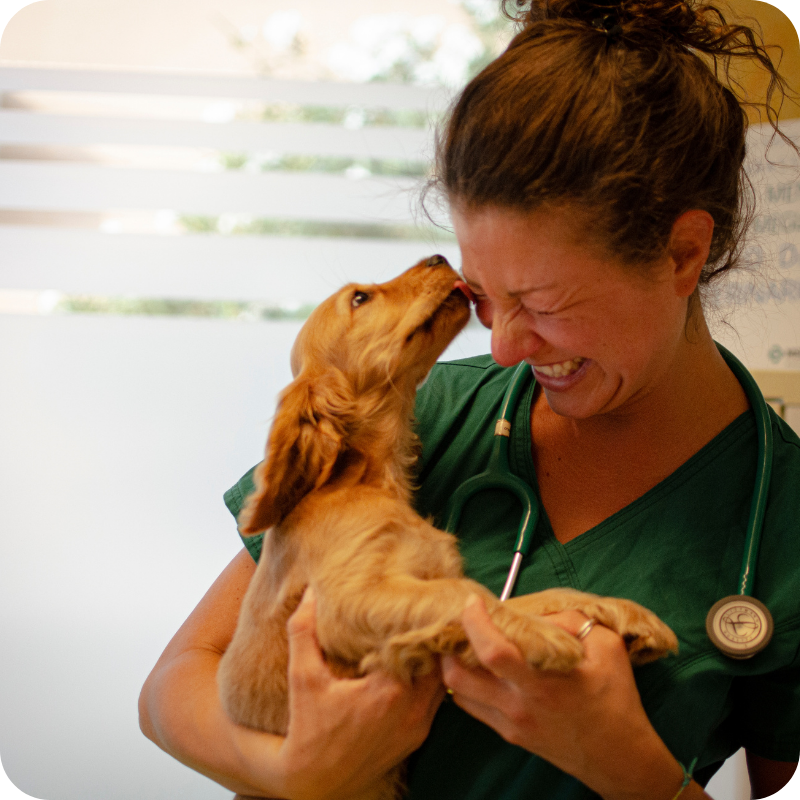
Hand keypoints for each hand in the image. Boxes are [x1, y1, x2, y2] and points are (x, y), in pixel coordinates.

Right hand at [275, 588, 445, 799]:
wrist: (314, 782)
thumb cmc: (308, 728)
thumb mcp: (302, 677)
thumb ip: (304, 631)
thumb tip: (310, 592)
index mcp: (389, 691)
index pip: (419, 645)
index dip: (419, 621)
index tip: (415, 598)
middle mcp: (411, 709)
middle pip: (438, 661)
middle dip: (431, 637)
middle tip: (424, 609)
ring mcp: (418, 725)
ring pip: (441, 681)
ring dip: (434, 660)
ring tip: (423, 633)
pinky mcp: (418, 737)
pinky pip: (437, 701)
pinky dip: (431, 681)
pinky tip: (418, 665)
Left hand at [441, 595, 686, 799]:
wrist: (619, 757)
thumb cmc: (615, 698)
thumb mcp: (605, 646)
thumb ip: (569, 621)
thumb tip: (533, 611)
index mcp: (542, 684)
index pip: (493, 652)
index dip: (474, 622)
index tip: (473, 602)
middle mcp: (518, 706)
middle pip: (458, 676)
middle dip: (450, 644)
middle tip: (459, 621)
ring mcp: (509, 723)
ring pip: (458, 691)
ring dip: (454, 662)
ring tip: (465, 640)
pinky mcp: (508, 734)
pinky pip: (471, 705)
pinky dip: (465, 682)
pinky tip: (478, 665)